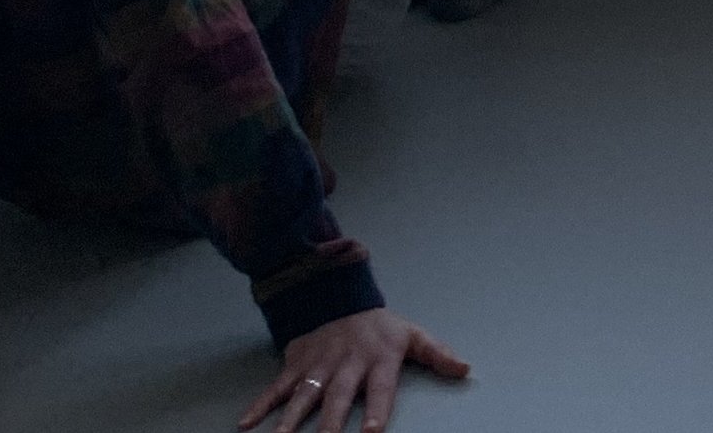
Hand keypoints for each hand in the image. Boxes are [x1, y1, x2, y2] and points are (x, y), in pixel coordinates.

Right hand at [244, 310, 470, 432]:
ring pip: (303, 396)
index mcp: (377, 359)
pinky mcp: (296, 364)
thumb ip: (437, 353)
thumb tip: (466, 369)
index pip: (379, 389)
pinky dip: (260, 405)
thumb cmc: (378, 326)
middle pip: (336, 398)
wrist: (335, 294)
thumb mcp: (410, 334)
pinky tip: (246, 424)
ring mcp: (317, 365)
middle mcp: (345, 364)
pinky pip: (276, 388)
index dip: (376, 410)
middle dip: (329, 425)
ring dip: (290, 421)